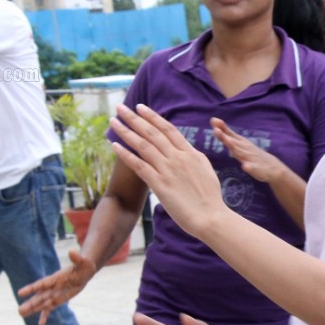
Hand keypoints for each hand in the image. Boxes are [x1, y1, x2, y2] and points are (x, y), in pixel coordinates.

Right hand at [17, 249, 97, 324]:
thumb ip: (77, 258)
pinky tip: (41, 324)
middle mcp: (52, 287)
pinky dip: (45, 316)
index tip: (20, 293)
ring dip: (33, 309)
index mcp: (56, 278)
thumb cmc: (84, 265)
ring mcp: (54, 294)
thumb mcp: (83, 262)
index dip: (32, 288)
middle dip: (30, 303)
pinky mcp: (58, 300)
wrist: (84, 271)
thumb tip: (72, 251)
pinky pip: (50, 309)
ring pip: (42, 303)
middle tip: (19, 311)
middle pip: (39, 296)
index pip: (42, 284)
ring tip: (21, 315)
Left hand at [110, 103, 225, 239]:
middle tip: (121, 107)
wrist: (210, 216)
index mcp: (190, 153)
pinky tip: (115, 145)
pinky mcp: (159, 184)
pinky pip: (139, 165)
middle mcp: (178, 158)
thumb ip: (194, 158)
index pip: (168, 129)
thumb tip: (186, 150)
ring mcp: (168, 170)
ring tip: (114, 121)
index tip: (141, 107)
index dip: (153, 117)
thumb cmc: (210, 198)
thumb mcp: (206, 170)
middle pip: (152, 133)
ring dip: (126, 131)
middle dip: (135, 118)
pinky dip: (126, 154)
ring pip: (143, 145)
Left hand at [211, 117, 289, 184]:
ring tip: (229, 142)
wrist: (273, 167)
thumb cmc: (252, 154)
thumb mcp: (239, 142)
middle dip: (225, 136)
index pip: (229, 134)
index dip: (221, 128)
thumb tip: (214, 120)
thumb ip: (227, 133)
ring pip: (242, 153)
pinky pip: (252, 168)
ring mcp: (251, 158)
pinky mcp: (257, 168)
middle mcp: (245, 148)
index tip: (213, 120)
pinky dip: (249, 167)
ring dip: (235, 148)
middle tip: (216, 130)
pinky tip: (245, 166)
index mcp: (241, 143)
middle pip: (233, 142)